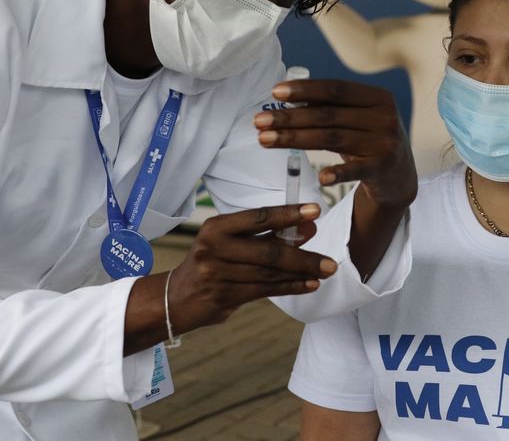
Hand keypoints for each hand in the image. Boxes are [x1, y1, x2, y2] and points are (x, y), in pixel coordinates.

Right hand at [166, 204, 335, 331]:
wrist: (178, 297)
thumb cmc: (213, 261)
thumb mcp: (230, 241)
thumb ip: (265, 235)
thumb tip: (308, 229)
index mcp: (217, 227)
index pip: (259, 217)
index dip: (289, 214)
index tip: (316, 211)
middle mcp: (215, 248)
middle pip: (268, 252)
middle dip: (303, 256)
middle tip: (330, 261)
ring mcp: (217, 274)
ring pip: (269, 274)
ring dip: (301, 274)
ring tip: (325, 271)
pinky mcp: (223, 297)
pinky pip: (265, 291)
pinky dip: (290, 287)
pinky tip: (310, 285)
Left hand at [255, 79, 417, 212]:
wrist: (399, 176)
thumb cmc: (368, 140)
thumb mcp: (357, 118)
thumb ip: (330, 107)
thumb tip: (286, 97)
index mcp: (377, 97)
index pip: (336, 89)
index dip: (305, 89)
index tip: (275, 92)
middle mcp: (384, 117)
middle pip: (328, 115)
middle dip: (290, 117)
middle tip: (259, 121)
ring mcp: (385, 143)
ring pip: (332, 139)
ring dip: (295, 139)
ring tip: (265, 140)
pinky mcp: (383, 168)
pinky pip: (356, 170)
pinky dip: (338, 173)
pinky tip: (320, 178)